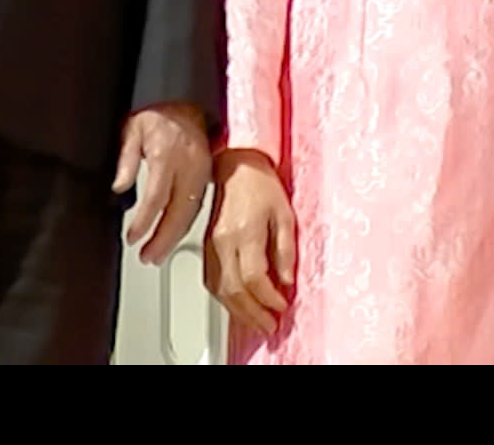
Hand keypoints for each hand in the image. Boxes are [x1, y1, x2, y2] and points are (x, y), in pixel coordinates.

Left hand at [114, 103, 211, 266]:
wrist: (188, 103)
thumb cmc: (158, 116)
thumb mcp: (133, 129)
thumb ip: (126, 159)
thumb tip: (119, 187)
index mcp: (168, 155)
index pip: (157, 197)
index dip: (144, 222)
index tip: (132, 237)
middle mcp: (189, 167)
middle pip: (178, 213)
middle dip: (163, 240)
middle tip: (147, 257)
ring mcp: (202, 173)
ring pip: (191, 214)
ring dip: (174, 239)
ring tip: (157, 255)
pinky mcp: (208, 177)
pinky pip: (198, 207)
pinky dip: (184, 227)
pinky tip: (172, 238)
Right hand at [204, 149, 295, 338]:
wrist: (236, 167)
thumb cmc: (262, 186)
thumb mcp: (285, 214)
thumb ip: (286, 250)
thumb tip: (285, 280)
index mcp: (245, 231)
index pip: (253, 277)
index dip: (268, 298)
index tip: (282, 305)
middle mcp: (224, 241)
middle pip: (234, 289)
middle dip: (253, 313)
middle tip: (269, 325)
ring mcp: (212, 245)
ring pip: (219, 289)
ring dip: (238, 312)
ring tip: (256, 322)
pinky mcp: (207, 247)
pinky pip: (211, 280)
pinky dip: (225, 299)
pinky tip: (238, 305)